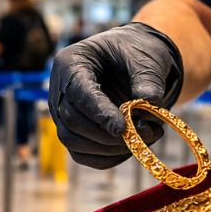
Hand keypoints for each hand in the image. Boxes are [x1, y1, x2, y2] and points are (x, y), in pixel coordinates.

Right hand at [48, 22, 183, 168]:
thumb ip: (148, 78)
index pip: (77, 92)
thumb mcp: (146, 57)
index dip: (98, 113)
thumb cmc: (135, 53)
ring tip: (142, 140)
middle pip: (71, 121)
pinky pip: (82, 154)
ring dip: (107, 149)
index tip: (122, 127)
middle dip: (106, 135)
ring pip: (73, 141)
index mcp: (71, 62)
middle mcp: (60, 90)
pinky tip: (130, 149)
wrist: (133, 63)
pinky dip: (106, 158)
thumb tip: (150, 101)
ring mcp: (62, 113)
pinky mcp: (74, 132)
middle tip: (143, 135)